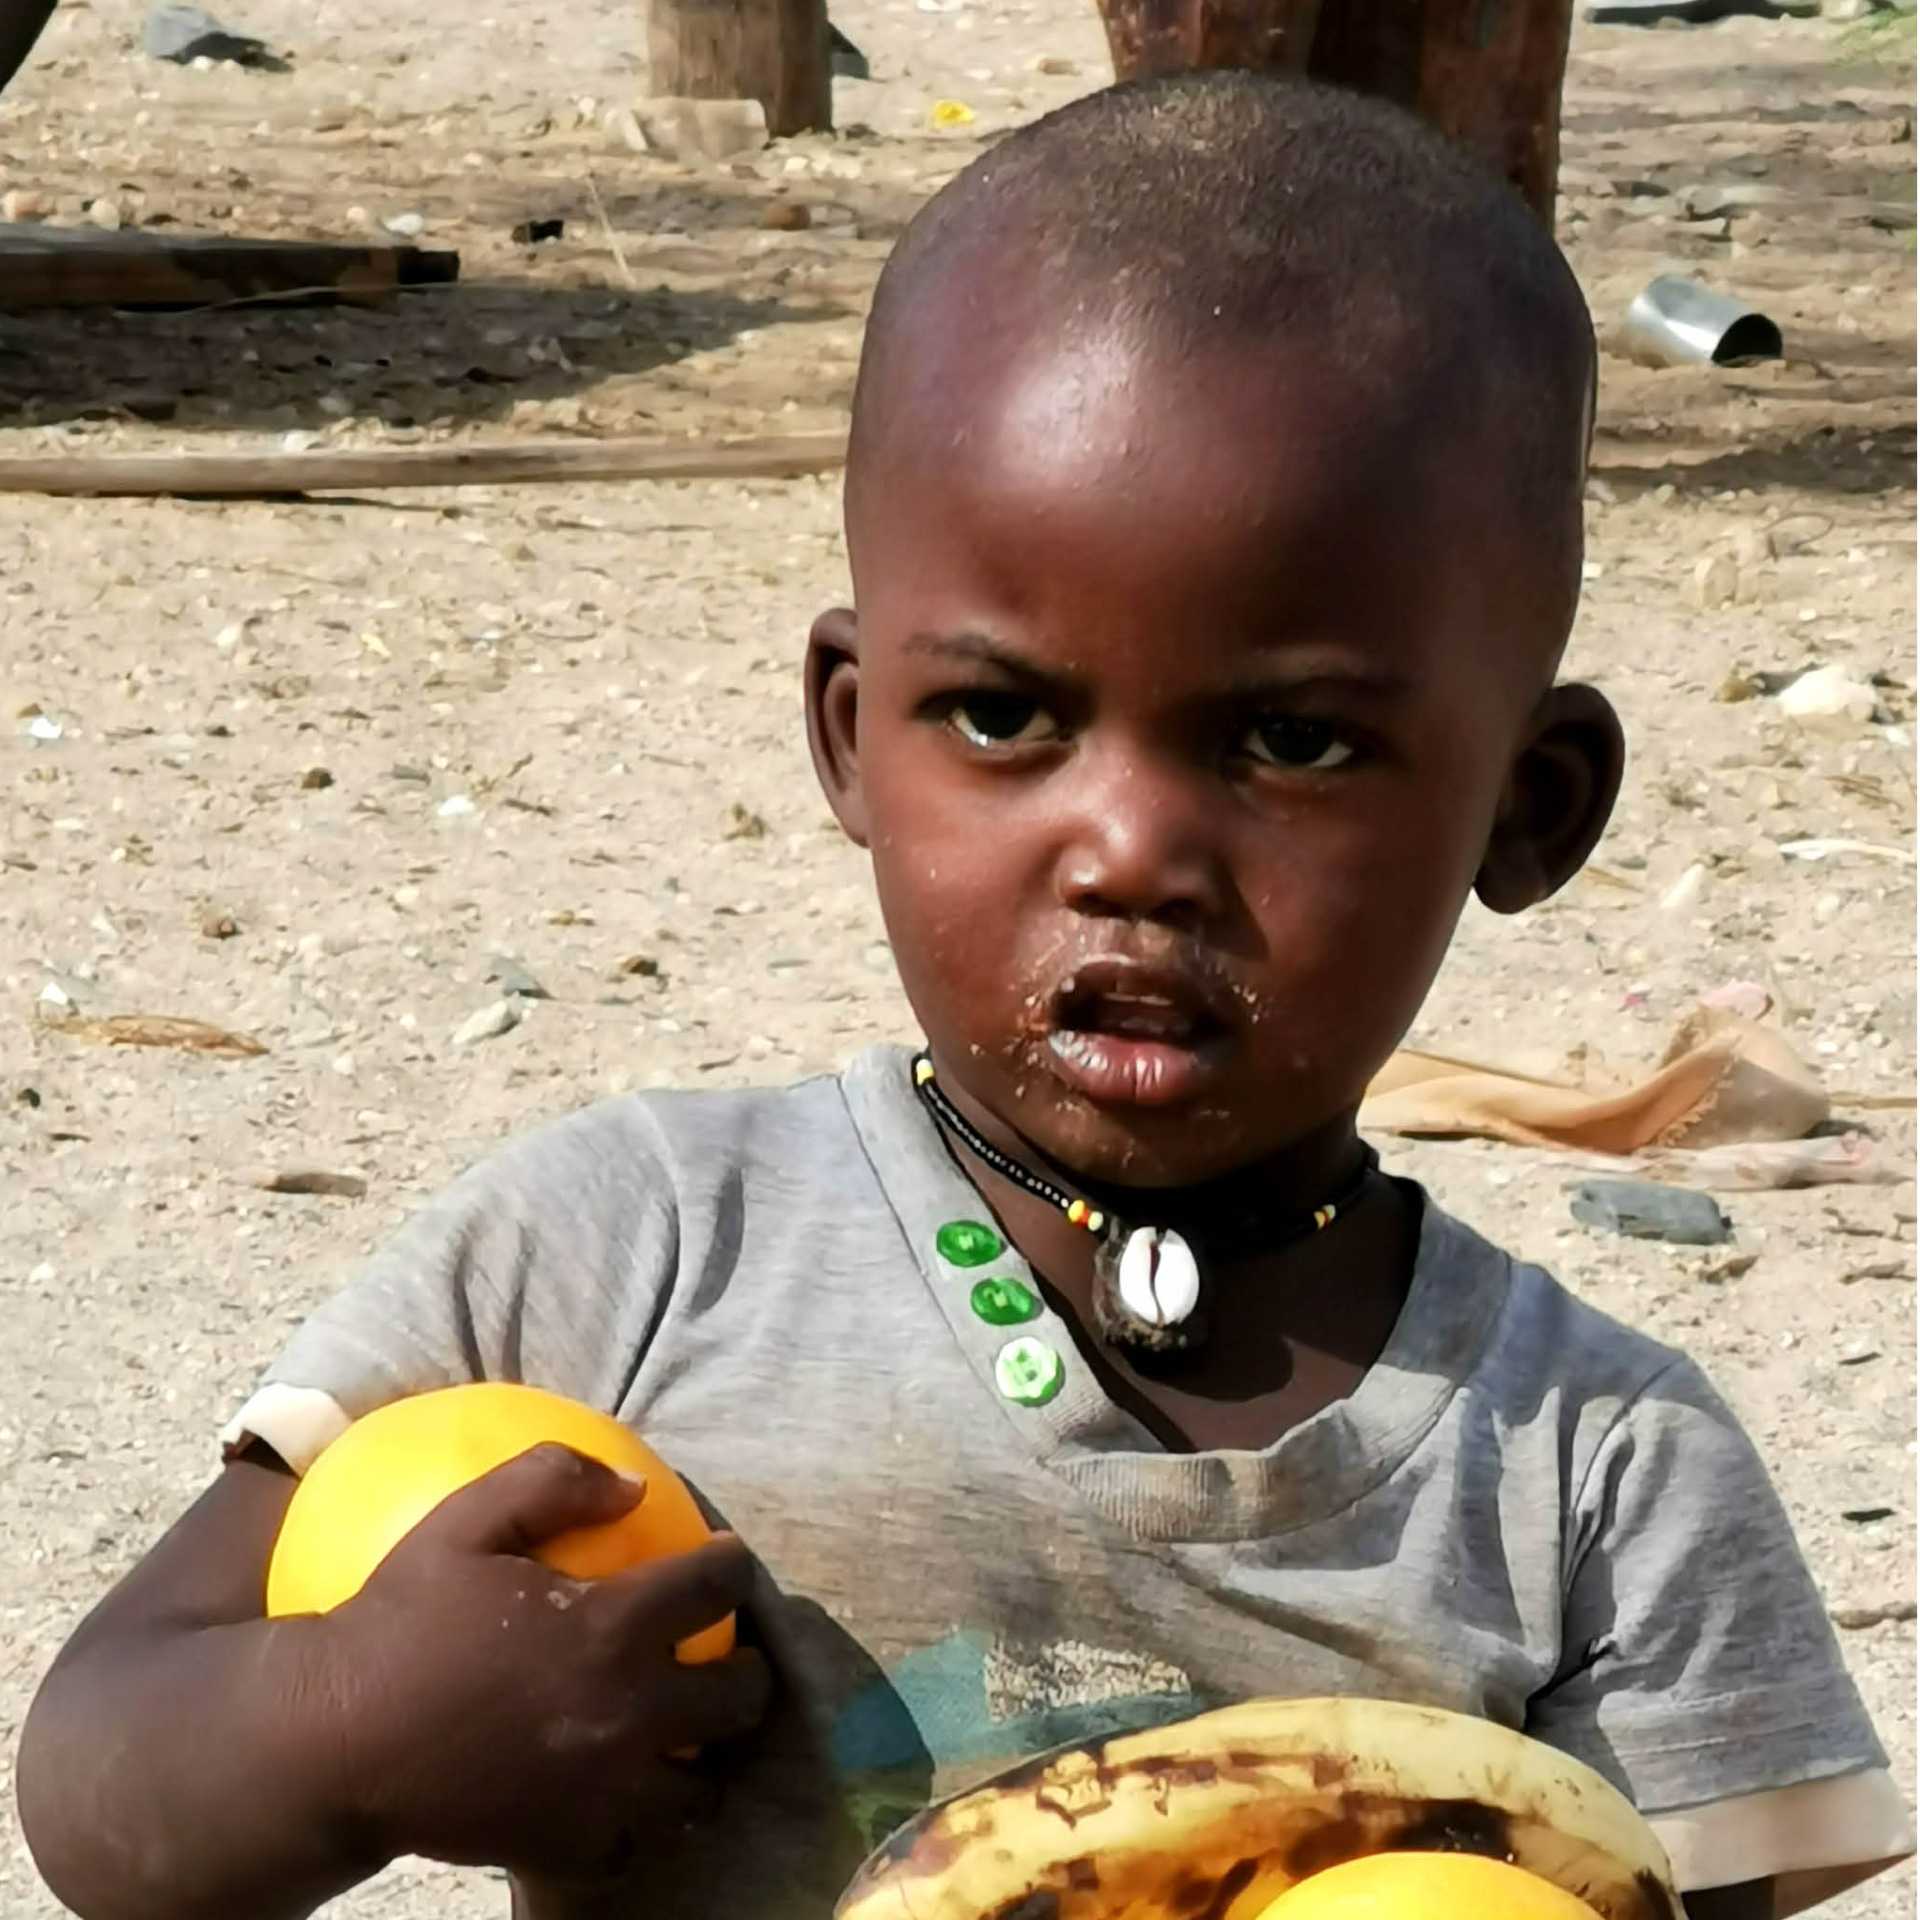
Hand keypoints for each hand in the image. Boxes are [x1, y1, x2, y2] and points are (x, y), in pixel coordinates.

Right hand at [314, 1442, 770, 1881]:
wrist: (335, 1741)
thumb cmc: (399, 1621)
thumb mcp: (463, 1522)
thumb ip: (549, 1481)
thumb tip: (631, 1484)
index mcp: (612, 1626)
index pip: (716, 1586)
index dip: (731, 1565)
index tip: (724, 1561)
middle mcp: (628, 1712)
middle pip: (740, 1697)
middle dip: (749, 1671)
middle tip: (728, 1658)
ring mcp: (605, 1791)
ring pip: (702, 1790)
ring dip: (706, 1758)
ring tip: (690, 1735)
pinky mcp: (569, 1846)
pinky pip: (636, 1846)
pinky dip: (642, 1822)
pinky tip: (627, 1793)